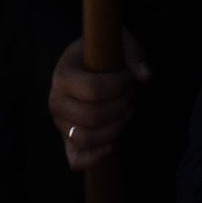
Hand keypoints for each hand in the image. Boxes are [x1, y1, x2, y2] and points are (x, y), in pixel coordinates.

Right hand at [49, 32, 147, 171]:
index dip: (119, 85)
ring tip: (125, 112)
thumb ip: (132, 53)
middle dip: (120, 106)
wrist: (81, 67)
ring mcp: (60, 124)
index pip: (95, 89)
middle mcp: (56, 102)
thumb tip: (145, 76)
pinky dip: (96, 157)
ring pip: (87, 139)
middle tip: (129, 94)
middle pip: (94, 116)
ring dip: (115, 128)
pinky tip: (113, 144)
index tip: (127, 77)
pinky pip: (76, 160)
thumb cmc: (99, 55)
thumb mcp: (115, 42)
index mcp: (62, 75)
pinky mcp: (67, 141)